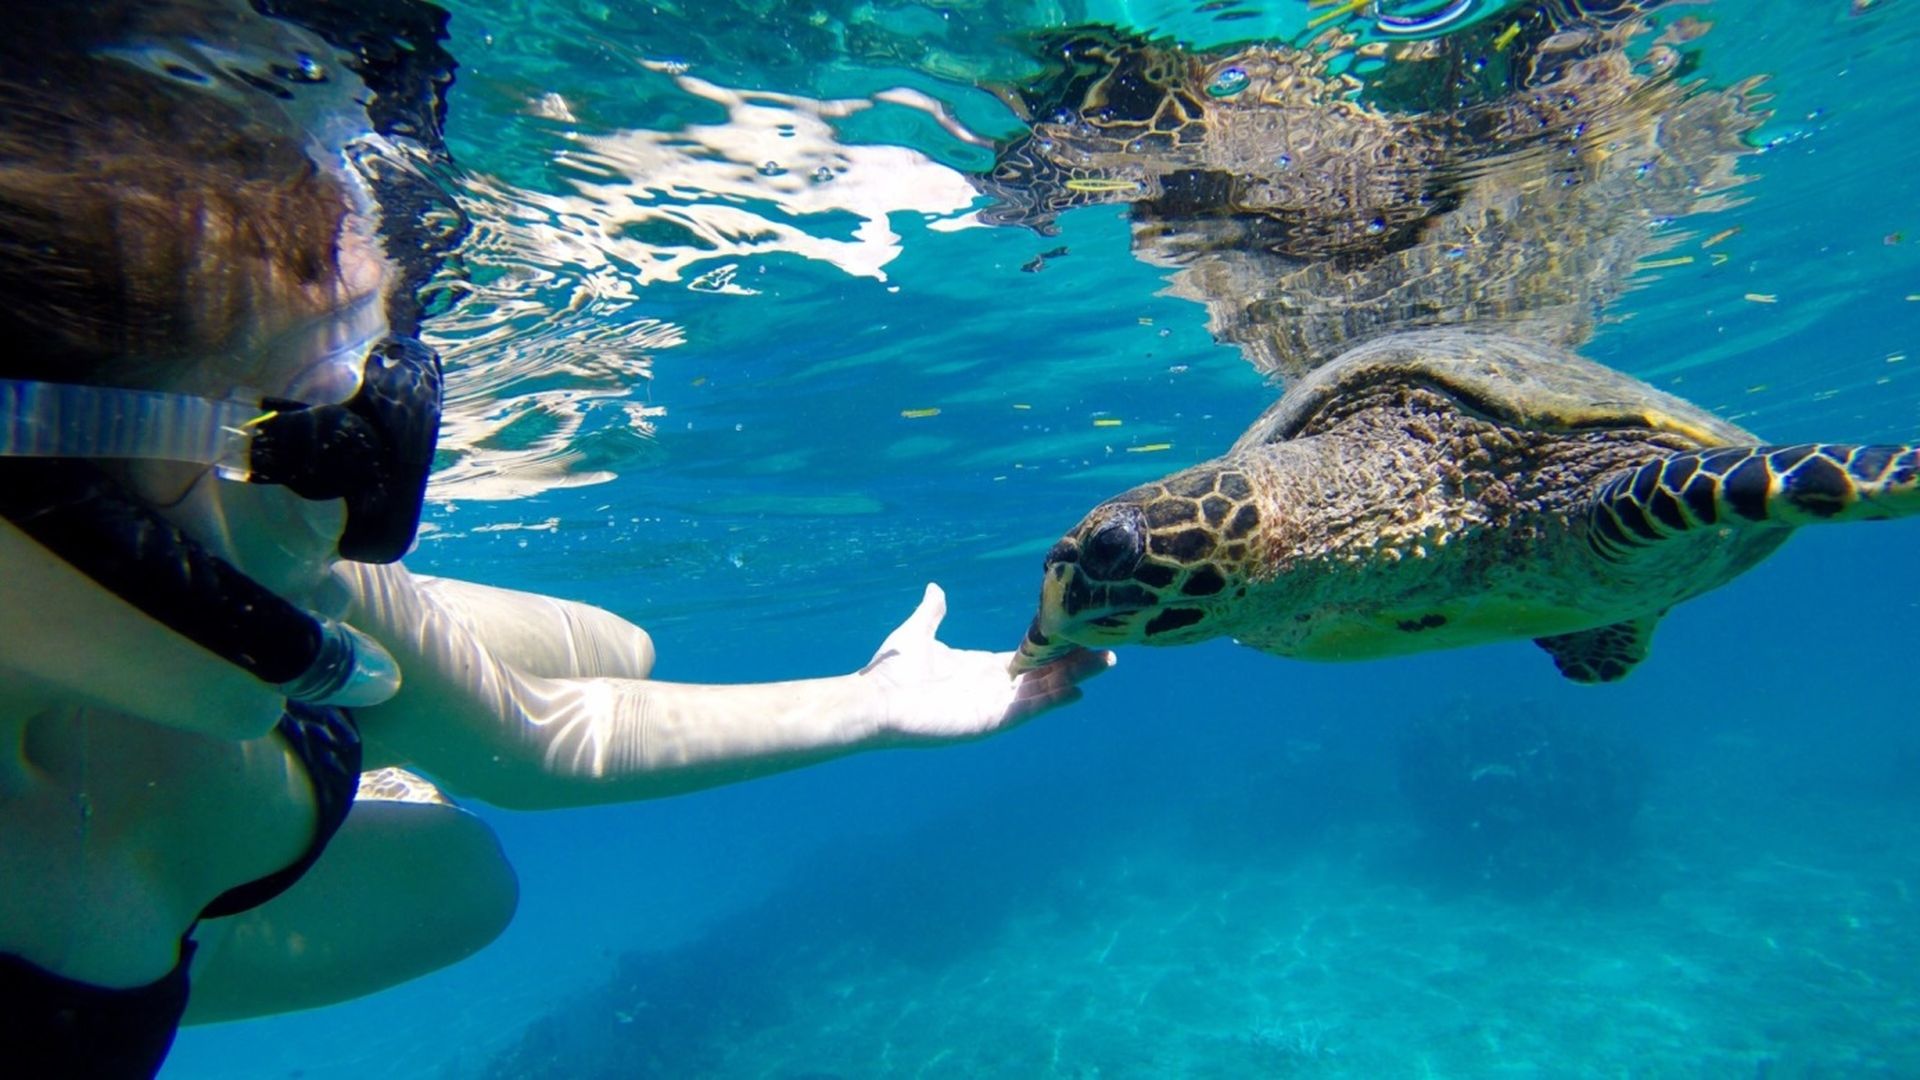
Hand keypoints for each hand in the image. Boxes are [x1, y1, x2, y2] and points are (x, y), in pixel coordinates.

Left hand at [859, 583, 1113, 743]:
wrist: (874, 701)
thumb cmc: (892, 672)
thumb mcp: (917, 634)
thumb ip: (932, 613)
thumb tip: (936, 588)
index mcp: (979, 667)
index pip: (1026, 656)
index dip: (1052, 645)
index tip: (1080, 631)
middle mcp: (992, 687)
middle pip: (1044, 672)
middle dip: (1075, 660)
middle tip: (1110, 646)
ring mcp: (993, 706)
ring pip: (1043, 689)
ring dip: (1074, 676)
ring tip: (1106, 660)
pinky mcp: (989, 721)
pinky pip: (1027, 710)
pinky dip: (1051, 700)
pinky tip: (1076, 690)